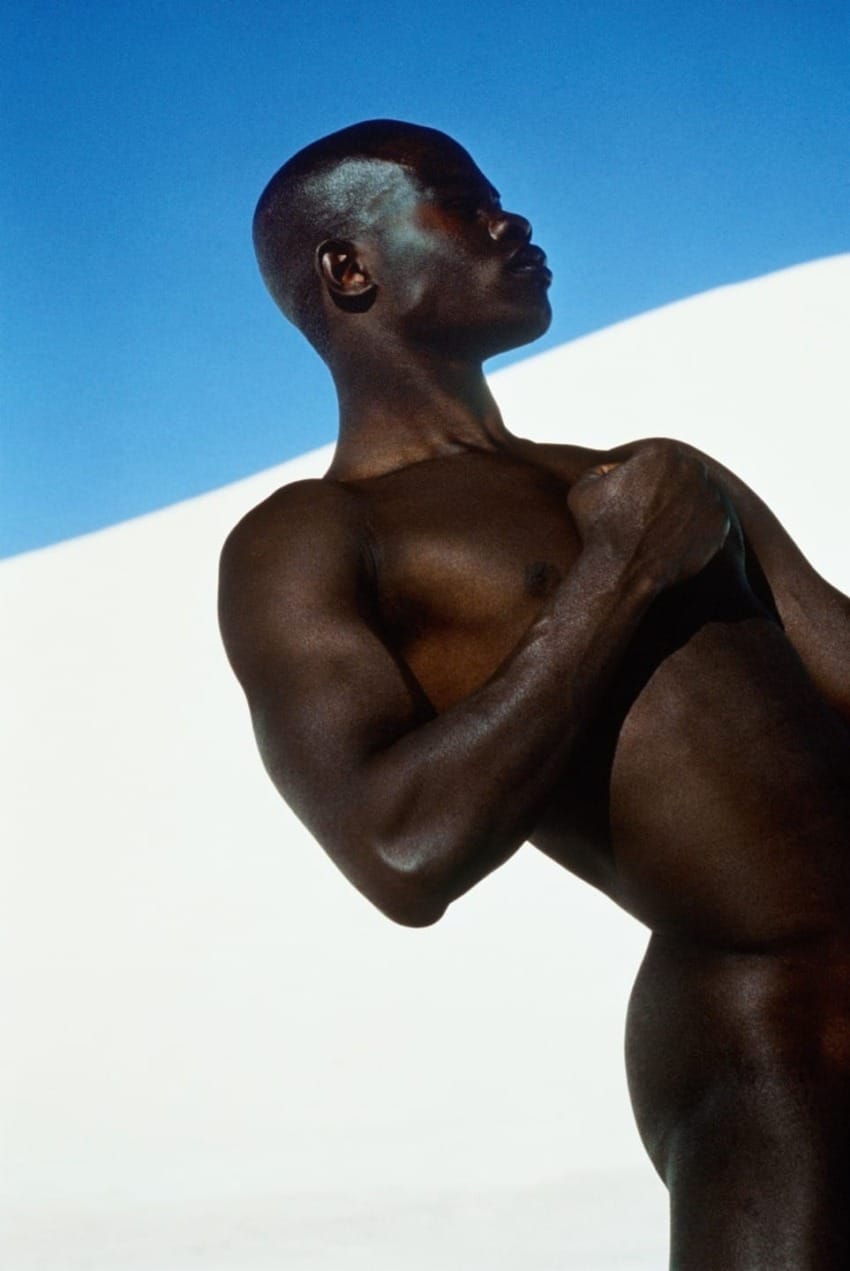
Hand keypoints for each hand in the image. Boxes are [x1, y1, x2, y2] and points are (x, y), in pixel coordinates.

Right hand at [567, 441, 734, 589]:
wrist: (621, 573)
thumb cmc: (599, 531)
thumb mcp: (584, 489)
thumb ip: (601, 468)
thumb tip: (617, 468)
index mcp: (660, 454)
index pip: (653, 460)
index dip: (639, 478)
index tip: (632, 498)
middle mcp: (690, 468)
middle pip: (679, 474)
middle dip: (665, 489)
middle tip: (648, 514)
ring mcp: (709, 496)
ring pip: (696, 495)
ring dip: (683, 506)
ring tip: (660, 527)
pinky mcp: (720, 522)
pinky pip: (708, 519)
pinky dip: (695, 528)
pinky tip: (674, 539)